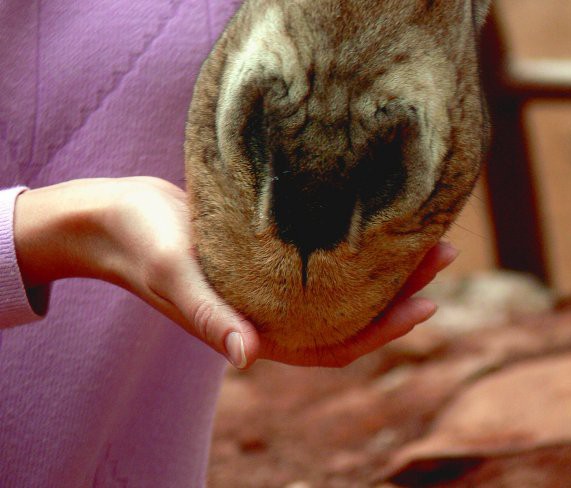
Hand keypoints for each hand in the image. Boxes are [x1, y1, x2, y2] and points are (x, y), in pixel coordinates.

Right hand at [14, 177, 456, 368]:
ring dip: (384, 266)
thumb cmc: (140, 244)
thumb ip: (210, 318)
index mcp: (255, 330)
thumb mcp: (175, 275)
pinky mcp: (266, 254)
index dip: (380, 332)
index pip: (331, 346)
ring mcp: (271, 284)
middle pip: (348, 312)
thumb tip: (248, 359)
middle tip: (441, 252)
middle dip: (398, 291)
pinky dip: (351, 247)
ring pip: (341, 285)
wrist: (114, 216)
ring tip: (423, 233)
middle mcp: (271, 311)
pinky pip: (320, 258)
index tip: (425, 304)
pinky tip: (374, 220)